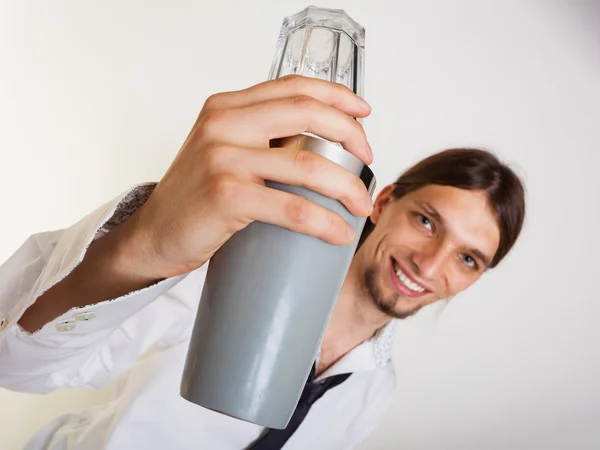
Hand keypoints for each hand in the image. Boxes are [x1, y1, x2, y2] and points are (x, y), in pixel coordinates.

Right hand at [123, 75, 373, 278]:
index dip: (336, 96)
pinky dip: (324, 222)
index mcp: (226, 107)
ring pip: (309, 166)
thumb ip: (258, 136)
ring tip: (360, 205)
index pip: (293, 87)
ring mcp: (223, 158)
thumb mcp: (221, 149)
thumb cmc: (194, 196)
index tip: (364, 113)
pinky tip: (339, 232)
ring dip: (348, 187)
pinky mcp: (226, 195)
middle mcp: (224, 123)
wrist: (153, 234)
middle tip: (368, 161)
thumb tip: (318, 144)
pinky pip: (293, 208)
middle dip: (351, 136)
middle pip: (308, 114)